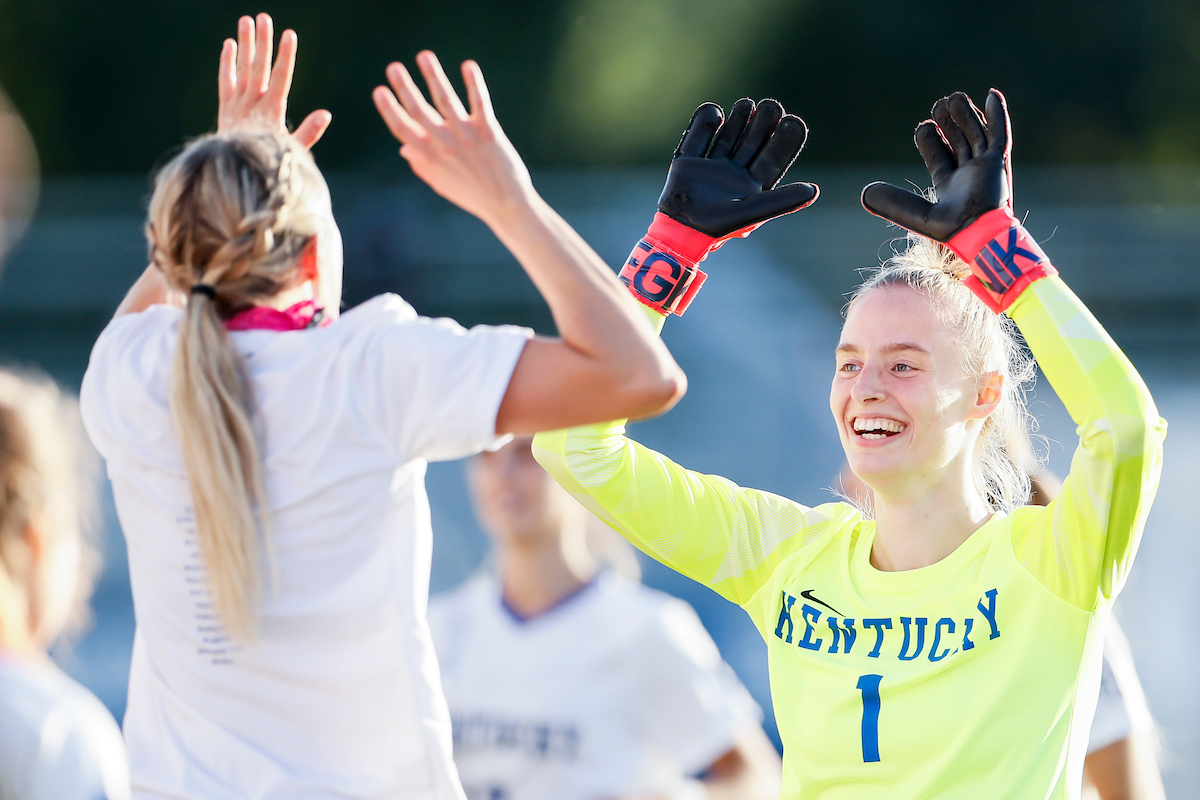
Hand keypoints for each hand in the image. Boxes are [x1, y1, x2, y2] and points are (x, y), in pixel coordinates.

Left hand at [216, 13, 331, 149]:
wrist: (236, 171)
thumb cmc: (269, 161)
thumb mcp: (292, 150)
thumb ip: (309, 132)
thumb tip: (326, 115)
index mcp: (272, 111)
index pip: (281, 77)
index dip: (286, 56)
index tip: (290, 35)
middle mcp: (253, 103)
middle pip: (259, 66)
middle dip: (263, 41)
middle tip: (265, 18)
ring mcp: (237, 103)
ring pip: (242, 68)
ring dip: (244, 44)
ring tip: (246, 21)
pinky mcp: (225, 106)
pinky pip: (225, 80)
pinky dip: (226, 62)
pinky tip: (229, 45)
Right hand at [372, 52, 534, 227]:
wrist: (505, 205)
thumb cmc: (472, 194)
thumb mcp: (441, 183)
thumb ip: (421, 164)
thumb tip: (404, 148)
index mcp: (429, 157)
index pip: (403, 129)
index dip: (389, 109)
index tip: (379, 90)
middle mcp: (444, 145)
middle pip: (419, 111)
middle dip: (404, 88)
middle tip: (393, 67)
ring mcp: (466, 137)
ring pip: (446, 101)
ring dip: (433, 76)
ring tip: (424, 56)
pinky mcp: (488, 132)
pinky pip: (480, 103)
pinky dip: (474, 83)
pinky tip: (468, 65)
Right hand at [658, 98, 817, 237]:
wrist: (681, 230)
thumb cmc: (719, 225)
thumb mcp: (753, 210)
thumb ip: (782, 200)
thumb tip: (813, 190)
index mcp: (752, 187)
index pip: (773, 159)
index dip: (785, 140)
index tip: (794, 120)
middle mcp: (733, 175)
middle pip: (752, 143)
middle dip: (762, 124)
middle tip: (771, 105)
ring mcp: (710, 167)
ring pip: (728, 137)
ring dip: (738, 120)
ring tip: (747, 104)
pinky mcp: (688, 162)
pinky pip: (696, 137)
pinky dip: (704, 122)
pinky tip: (716, 111)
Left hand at [861, 89, 1010, 240]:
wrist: (978, 233)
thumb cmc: (950, 230)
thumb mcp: (915, 214)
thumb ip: (893, 202)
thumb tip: (864, 193)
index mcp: (948, 184)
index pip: (937, 155)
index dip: (929, 139)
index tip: (923, 125)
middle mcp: (967, 174)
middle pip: (957, 140)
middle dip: (949, 122)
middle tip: (938, 105)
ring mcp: (984, 167)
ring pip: (975, 133)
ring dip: (966, 115)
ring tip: (954, 97)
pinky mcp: (998, 162)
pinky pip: (1000, 134)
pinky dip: (998, 115)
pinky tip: (993, 95)